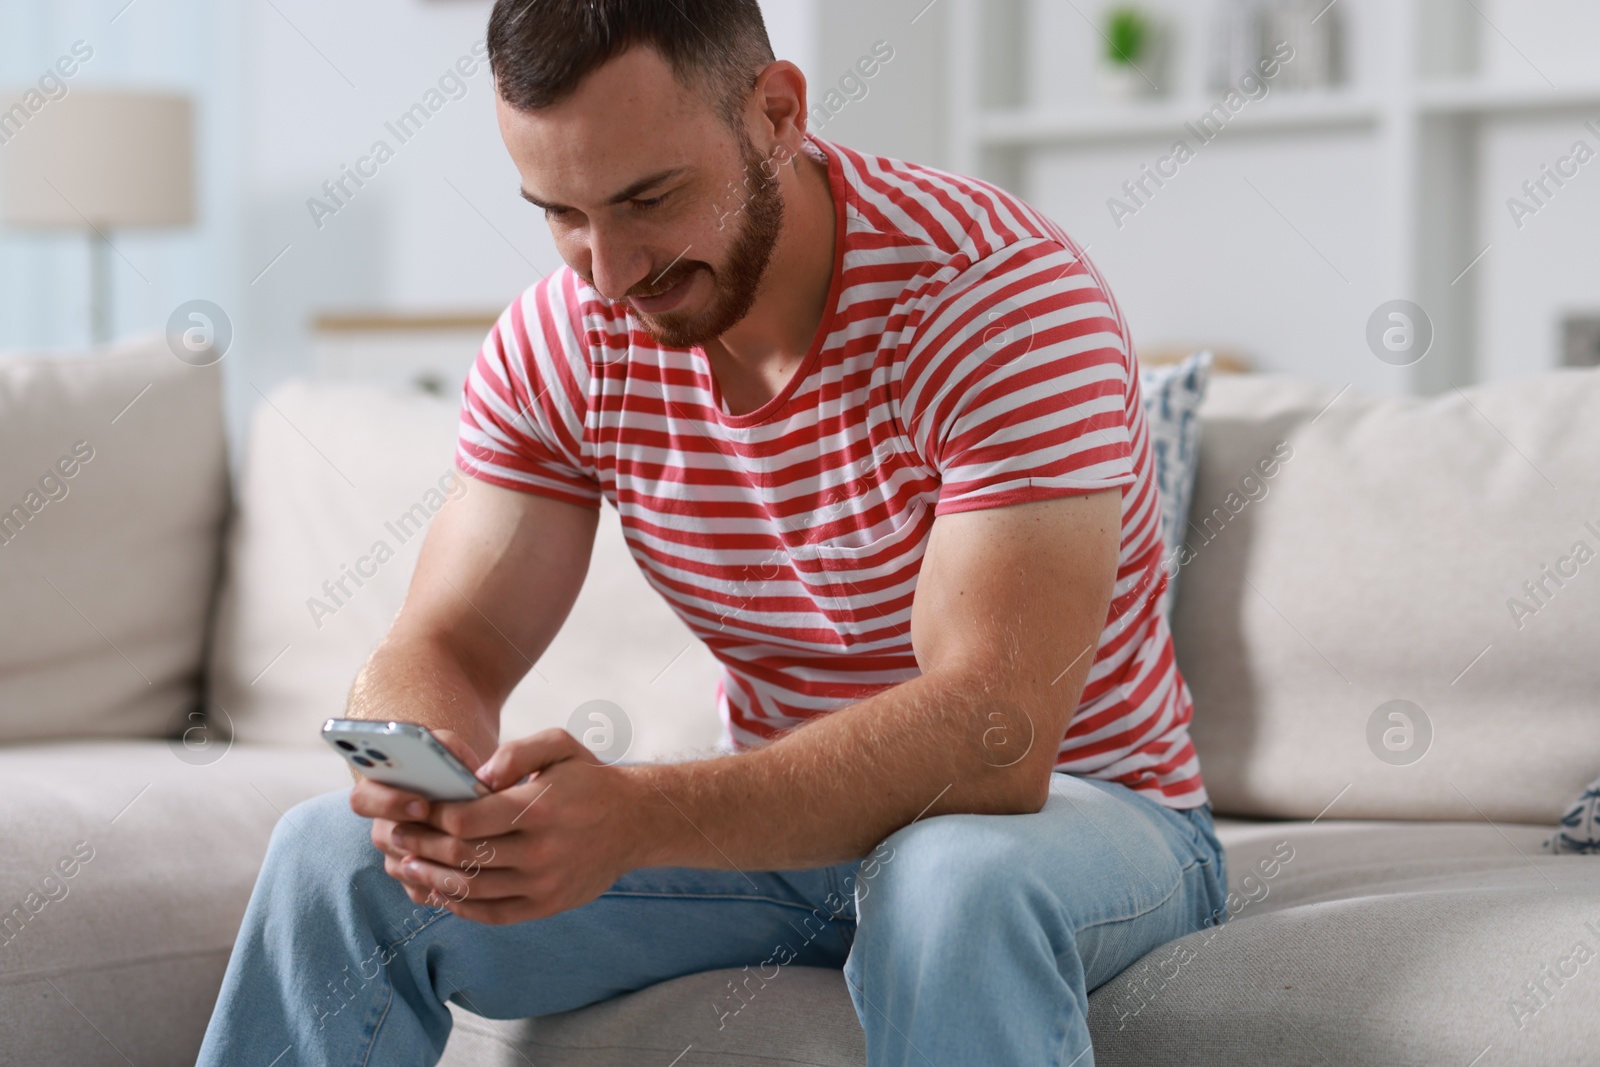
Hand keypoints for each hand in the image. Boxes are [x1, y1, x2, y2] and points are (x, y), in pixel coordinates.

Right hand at [349, 727, 486, 907]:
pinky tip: (474, 872)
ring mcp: (394, 856)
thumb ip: (448, 749)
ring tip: (475, 853)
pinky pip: (423, 889)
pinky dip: (448, 883)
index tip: (423, 804)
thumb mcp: (448, 748)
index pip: (363, 798)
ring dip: (439, 861)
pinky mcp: (411, 881)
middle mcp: (382, 826)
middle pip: (386, 838)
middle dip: (420, 838)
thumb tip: (467, 769)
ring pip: (407, 868)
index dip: (389, 803)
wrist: (460, 792)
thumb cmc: (450, 766)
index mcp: (378, 790)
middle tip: (453, 834)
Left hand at [350, 728, 648, 923]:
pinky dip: (461, 906)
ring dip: (432, 879)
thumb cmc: (589, 780)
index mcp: (540, 807)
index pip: (467, 820)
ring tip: (409, 866)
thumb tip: (475, 778)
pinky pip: (493, 913)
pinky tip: (442, 891)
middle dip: (423, 847)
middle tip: (397, 838)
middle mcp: (541, 849)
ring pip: (473, 888)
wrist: (635, 822)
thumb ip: (516, 752)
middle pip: (464, 855)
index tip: (414, 808)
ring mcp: (544, 882)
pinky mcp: (547, 905)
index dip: (433, 816)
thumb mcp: (560, 746)